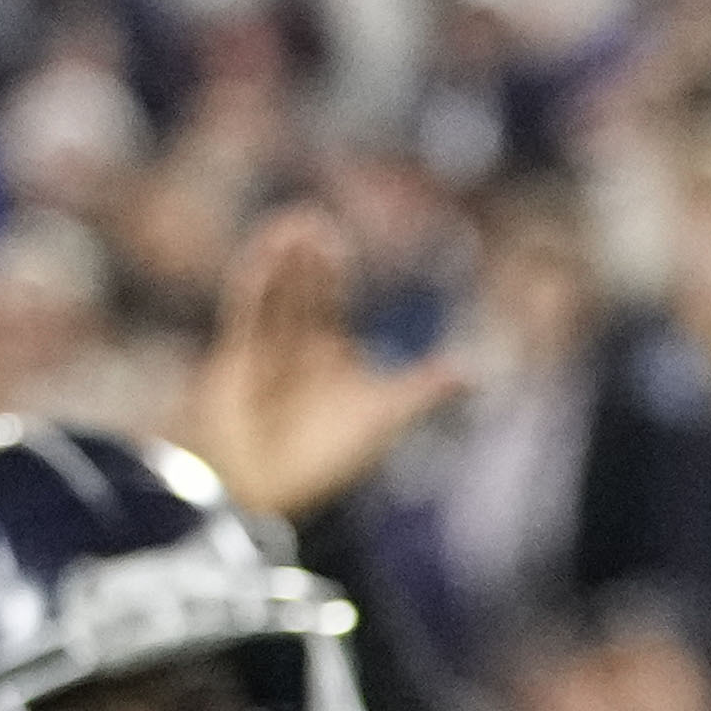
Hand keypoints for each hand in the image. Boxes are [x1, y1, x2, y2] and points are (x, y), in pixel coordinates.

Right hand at [184, 207, 460, 522]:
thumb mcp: (382, 419)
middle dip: (307, 262)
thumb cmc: (325, 460)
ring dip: (282, 266)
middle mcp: (296, 350)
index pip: (330, 303)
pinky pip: (247, 316)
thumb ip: (421, 391)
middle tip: (312, 221)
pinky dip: (255, 289)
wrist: (266, 489)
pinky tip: (262, 260)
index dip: (331, 272)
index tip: (334, 240)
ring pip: (276, 299)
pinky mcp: (236, 360)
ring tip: (290, 227)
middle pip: (302, 294)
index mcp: (329, 357)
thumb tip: (474, 376)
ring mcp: (265, 353)